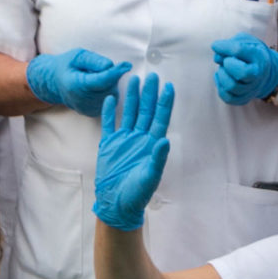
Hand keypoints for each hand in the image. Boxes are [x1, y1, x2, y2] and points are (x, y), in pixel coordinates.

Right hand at [25, 48, 131, 113]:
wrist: (56, 83)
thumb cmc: (68, 66)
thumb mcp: (78, 56)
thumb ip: (94, 60)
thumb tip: (110, 65)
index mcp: (75, 85)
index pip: (100, 80)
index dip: (115, 72)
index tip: (128, 64)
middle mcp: (82, 100)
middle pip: (108, 86)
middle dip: (111, 75)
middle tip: (99, 67)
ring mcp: (88, 109)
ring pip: (112, 93)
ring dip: (110, 83)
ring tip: (95, 77)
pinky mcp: (94, 113)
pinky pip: (110, 100)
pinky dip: (108, 91)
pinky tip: (97, 86)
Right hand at [95, 73, 174, 229]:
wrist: (116, 203)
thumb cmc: (137, 193)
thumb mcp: (150, 176)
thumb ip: (157, 158)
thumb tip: (164, 140)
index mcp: (152, 145)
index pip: (160, 119)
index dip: (165, 103)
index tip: (168, 86)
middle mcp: (140, 139)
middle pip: (146, 111)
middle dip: (149, 93)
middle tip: (152, 75)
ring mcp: (124, 140)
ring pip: (129, 113)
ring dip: (132, 97)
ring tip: (133, 80)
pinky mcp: (109, 144)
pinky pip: (110, 123)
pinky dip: (110, 111)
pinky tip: (111, 98)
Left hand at [211, 32, 277, 105]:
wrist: (263, 69)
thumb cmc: (250, 52)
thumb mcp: (244, 41)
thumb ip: (230, 45)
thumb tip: (217, 57)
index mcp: (259, 56)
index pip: (239, 50)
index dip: (224, 47)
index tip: (216, 45)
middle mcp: (258, 74)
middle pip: (241, 72)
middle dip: (227, 64)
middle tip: (226, 60)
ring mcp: (252, 88)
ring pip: (232, 86)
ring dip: (222, 75)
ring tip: (223, 68)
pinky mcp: (244, 98)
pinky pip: (228, 98)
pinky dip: (220, 87)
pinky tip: (221, 77)